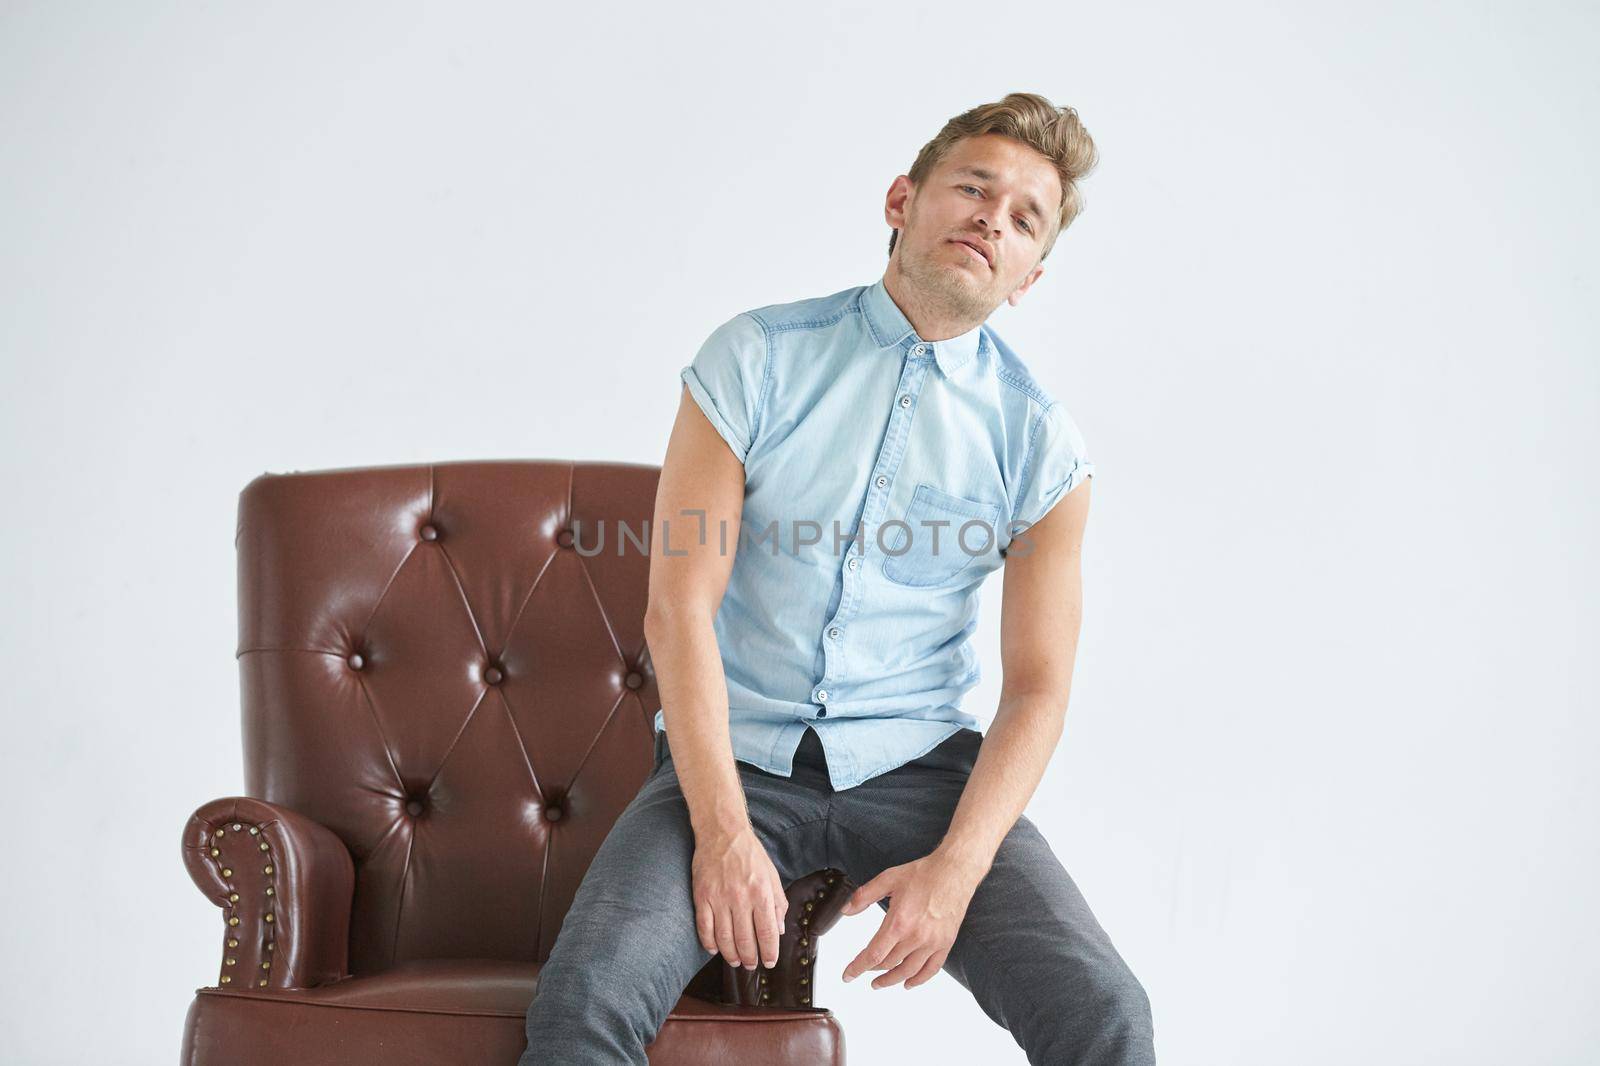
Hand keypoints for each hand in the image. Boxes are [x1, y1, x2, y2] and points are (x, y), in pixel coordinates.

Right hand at [691, 827, 788, 971]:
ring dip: (731, 955)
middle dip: (750, 958)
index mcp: (761, 892)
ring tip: (735, 961)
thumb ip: (778, 903)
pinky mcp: (702, 896)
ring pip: (724, 938)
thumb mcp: (772, 876)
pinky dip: (709, 943)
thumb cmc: (749, 854)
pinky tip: (715, 949)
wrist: (722, 832)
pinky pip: (704, 927)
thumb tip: (779, 929)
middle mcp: (741, 898)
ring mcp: (719, 898)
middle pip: (745, 940)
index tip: (769, 962)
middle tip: (751, 965)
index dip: (769, 952)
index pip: (767, 932)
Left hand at [838, 850, 985, 989]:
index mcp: (898, 922)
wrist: (954, 871)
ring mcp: (932, 942)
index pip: (873, 954)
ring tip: (880, 983)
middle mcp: (916, 936)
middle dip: (872, 971)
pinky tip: (909, 983)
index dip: (857, 968)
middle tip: (864, 972)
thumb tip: (847, 910)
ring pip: (908, 971)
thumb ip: (864, 896)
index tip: (848, 975)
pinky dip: (919, 980)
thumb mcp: (888, 879)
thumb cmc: (924, 874)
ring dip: (892, 980)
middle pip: (888, 964)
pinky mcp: (945, 943)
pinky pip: (931, 969)